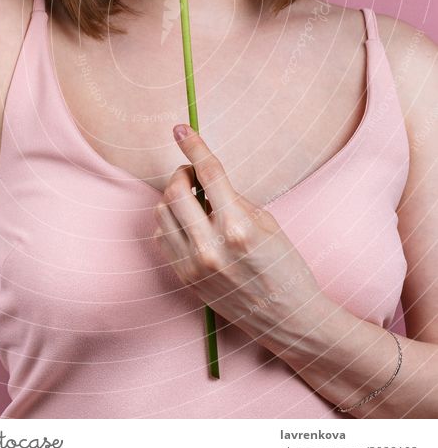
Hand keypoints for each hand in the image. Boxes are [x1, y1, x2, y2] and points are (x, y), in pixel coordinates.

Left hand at [153, 124, 325, 353]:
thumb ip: (232, 199)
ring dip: (174, 197)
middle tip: (193, 173)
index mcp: (238, 228)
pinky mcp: (183, 278)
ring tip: (195, 200)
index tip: (181, 129)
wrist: (286, 318)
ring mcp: (192, 265)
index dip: (194, 146)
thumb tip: (204, 178)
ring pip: (162, 212)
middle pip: (175, 190)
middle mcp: (210, 247)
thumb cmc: (285, 267)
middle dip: (182, 173)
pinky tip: (189, 222)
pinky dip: (170, 221)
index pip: (209, 174)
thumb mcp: (267, 223)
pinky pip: (162, 237)